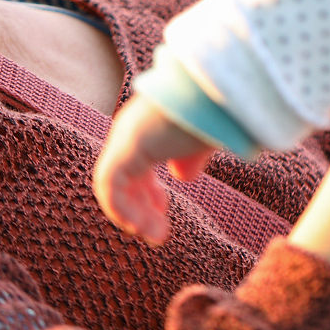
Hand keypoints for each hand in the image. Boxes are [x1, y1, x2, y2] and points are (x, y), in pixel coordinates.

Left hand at [93, 97, 215, 244]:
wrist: (218, 94)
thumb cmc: (218, 112)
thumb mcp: (205, 141)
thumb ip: (191, 158)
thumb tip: (183, 176)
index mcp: (150, 128)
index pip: (134, 165)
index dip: (146, 193)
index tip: (164, 210)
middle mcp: (133, 131)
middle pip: (122, 177)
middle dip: (139, 207)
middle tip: (158, 232)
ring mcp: (126, 138)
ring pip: (113, 186)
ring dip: (132, 215)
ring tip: (155, 235)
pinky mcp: (125, 148)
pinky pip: (111, 187)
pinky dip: (123, 210)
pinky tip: (143, 226)